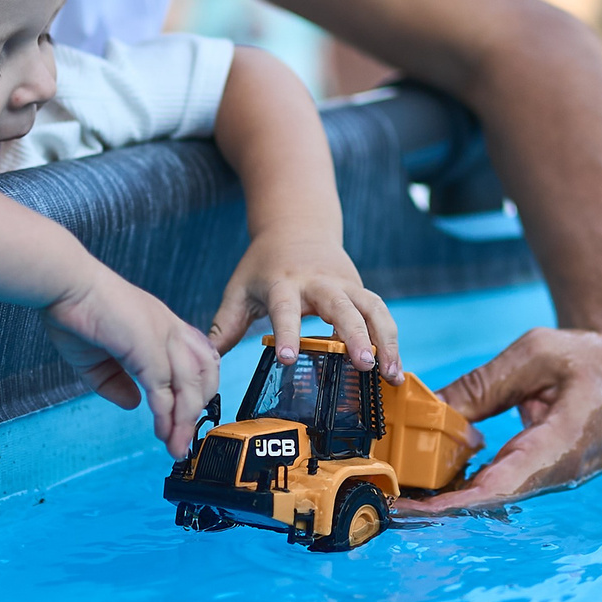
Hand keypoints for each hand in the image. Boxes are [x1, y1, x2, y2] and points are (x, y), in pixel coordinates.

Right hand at [44, 268, 220, 456]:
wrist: (64, 286)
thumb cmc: (75, 311)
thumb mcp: (97, 359)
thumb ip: (116, 383)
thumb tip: (134, 405)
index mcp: (163, 325)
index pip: (200, 358)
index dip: (199, 388)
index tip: (187, 415)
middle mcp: (171, 328)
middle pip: (206, 373)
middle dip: (199, 408)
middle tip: (185, 437)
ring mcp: (163, 336)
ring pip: (189, 386)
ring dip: (184, 421)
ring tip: (176, 446)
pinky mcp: (148, 348)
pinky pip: (165, 390)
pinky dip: (167, 415)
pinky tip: (162, 432)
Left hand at [207, 232, 401, 379]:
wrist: (296, 227)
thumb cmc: (264, 264)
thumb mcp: (239, 289)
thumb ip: (225, 324)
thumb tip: (207, 360)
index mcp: (283, 283)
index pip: (285, 308)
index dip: (288, 332)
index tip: (289, 359)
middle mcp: (319, 283)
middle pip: (341, 307)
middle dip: (355, 335)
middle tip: (365, 364)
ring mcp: (345, 285)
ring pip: (372, 308)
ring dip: (386, 340)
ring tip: (392, 375)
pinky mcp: (361, 291)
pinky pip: (381, 314)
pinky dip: (391, 339)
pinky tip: (394, 368)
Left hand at [395, 322, 601, 514]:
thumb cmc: (597, 361)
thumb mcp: (537, 355)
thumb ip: (484, 384)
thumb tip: (431, 409)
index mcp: (559, 445)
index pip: (499, 486)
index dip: (452, 503)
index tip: (411, 508)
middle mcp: (554, 474)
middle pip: (486, 500)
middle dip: (434, 504)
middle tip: (384, 499)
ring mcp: (550, 479)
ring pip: (490, 495)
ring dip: (445, 495)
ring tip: (396, 490)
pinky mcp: (543, 474)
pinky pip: (499, 484)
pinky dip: (463, 481)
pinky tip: (428, 474)